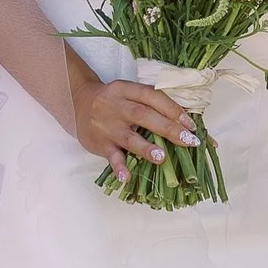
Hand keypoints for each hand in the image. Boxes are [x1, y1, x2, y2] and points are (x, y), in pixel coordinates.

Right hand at [68, 55, 195, 182]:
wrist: (77, 103)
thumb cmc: (113, 102)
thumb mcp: (130, 94)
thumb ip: (152, 106)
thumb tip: (186, 125)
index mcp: (128, 90)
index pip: (153, 97)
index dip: (173, 110)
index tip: (190, 125)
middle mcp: (117, 106)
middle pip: (144, 115)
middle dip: (168, 128)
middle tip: (188, 141)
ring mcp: (107, 125)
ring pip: (128, 137)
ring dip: (145, 147)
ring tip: (161, 157)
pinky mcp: (99, 143)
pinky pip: (110, 156)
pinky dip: (118, 167)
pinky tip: (127, 177)